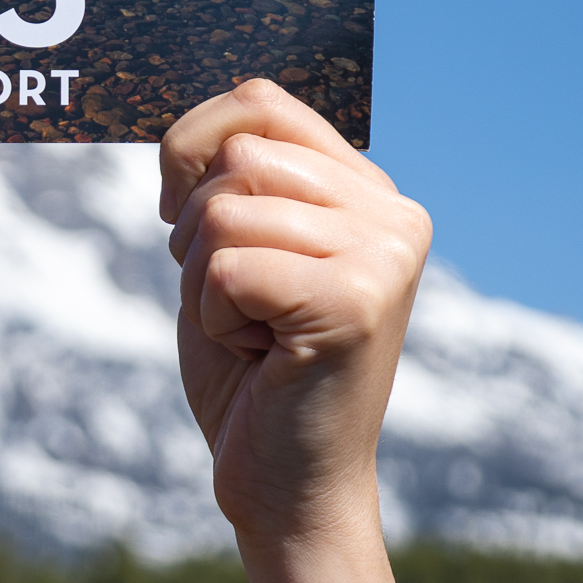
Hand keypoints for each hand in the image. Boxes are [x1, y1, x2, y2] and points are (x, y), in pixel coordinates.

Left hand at [160, 80, 431, 548]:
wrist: (284, 482)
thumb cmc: (249, 365)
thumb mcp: (229, 248)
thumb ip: (227, 176)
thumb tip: (191, 128)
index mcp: (367, 189)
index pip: (258, 101)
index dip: (189, 150)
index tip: (189, 222)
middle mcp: (394, 213)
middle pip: (234, 157)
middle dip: (196, 232)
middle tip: (237, 301)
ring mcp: (386, 255)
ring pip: (224, 212)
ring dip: (204, 281)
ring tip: (255, 329)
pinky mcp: (358, 300)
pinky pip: (225, 270)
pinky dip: (213, 318)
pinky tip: (261, 354)